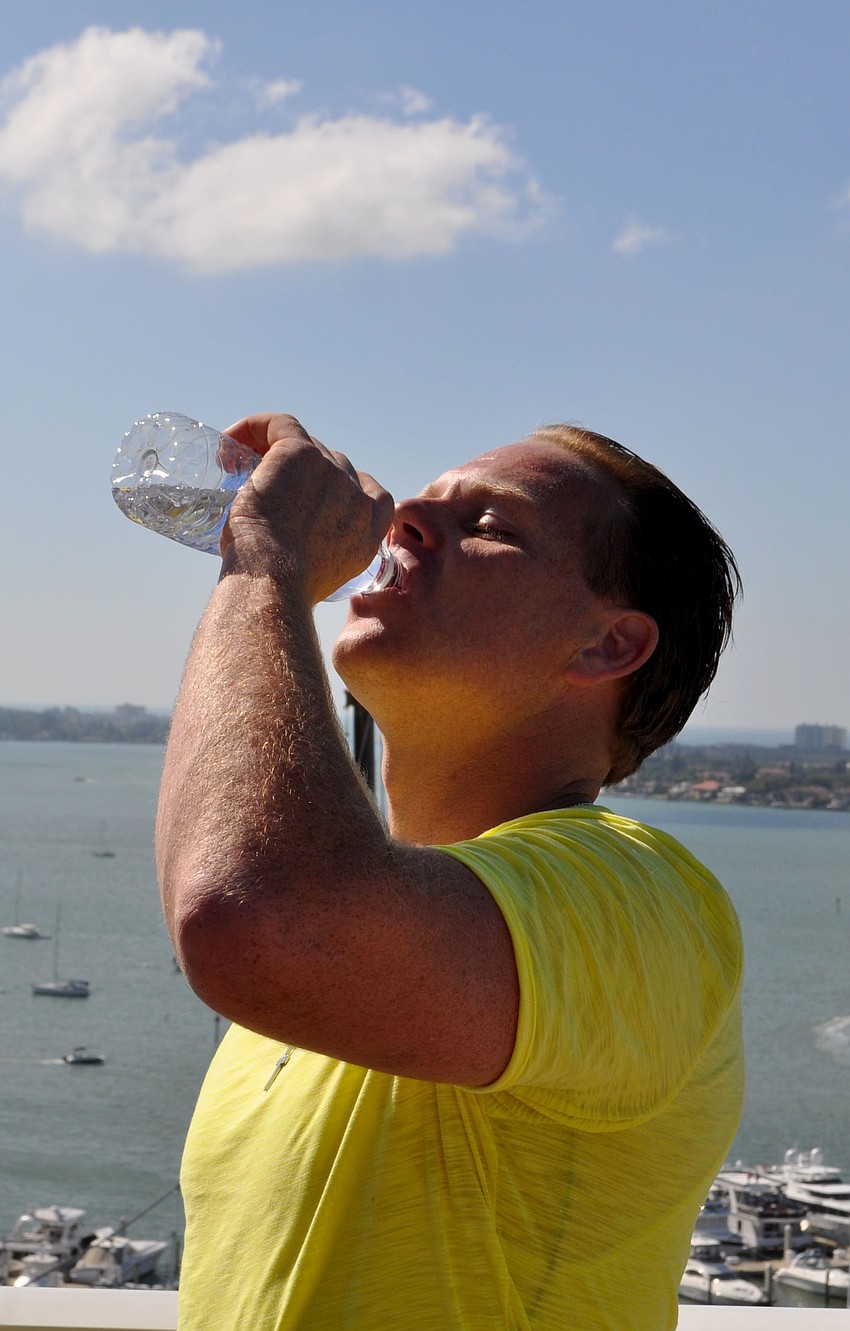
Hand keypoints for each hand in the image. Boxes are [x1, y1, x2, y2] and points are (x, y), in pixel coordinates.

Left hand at [219, 414, 393, 602]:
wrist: (274, 581)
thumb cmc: (281, 591)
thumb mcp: (315, 581)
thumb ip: (316, 561)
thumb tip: (287, 558)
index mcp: (370, 532)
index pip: (370, 493)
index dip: (344, 489)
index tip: (314, 500)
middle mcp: (357, 498)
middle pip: (333, 466)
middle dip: (303, 475)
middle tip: (268, 492)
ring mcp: (332, 473)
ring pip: (305, 447)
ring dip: (276, 453)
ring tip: (238, 470)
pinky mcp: (300, 454)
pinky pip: (279, 425)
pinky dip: (255, 428)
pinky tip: (228, 441)